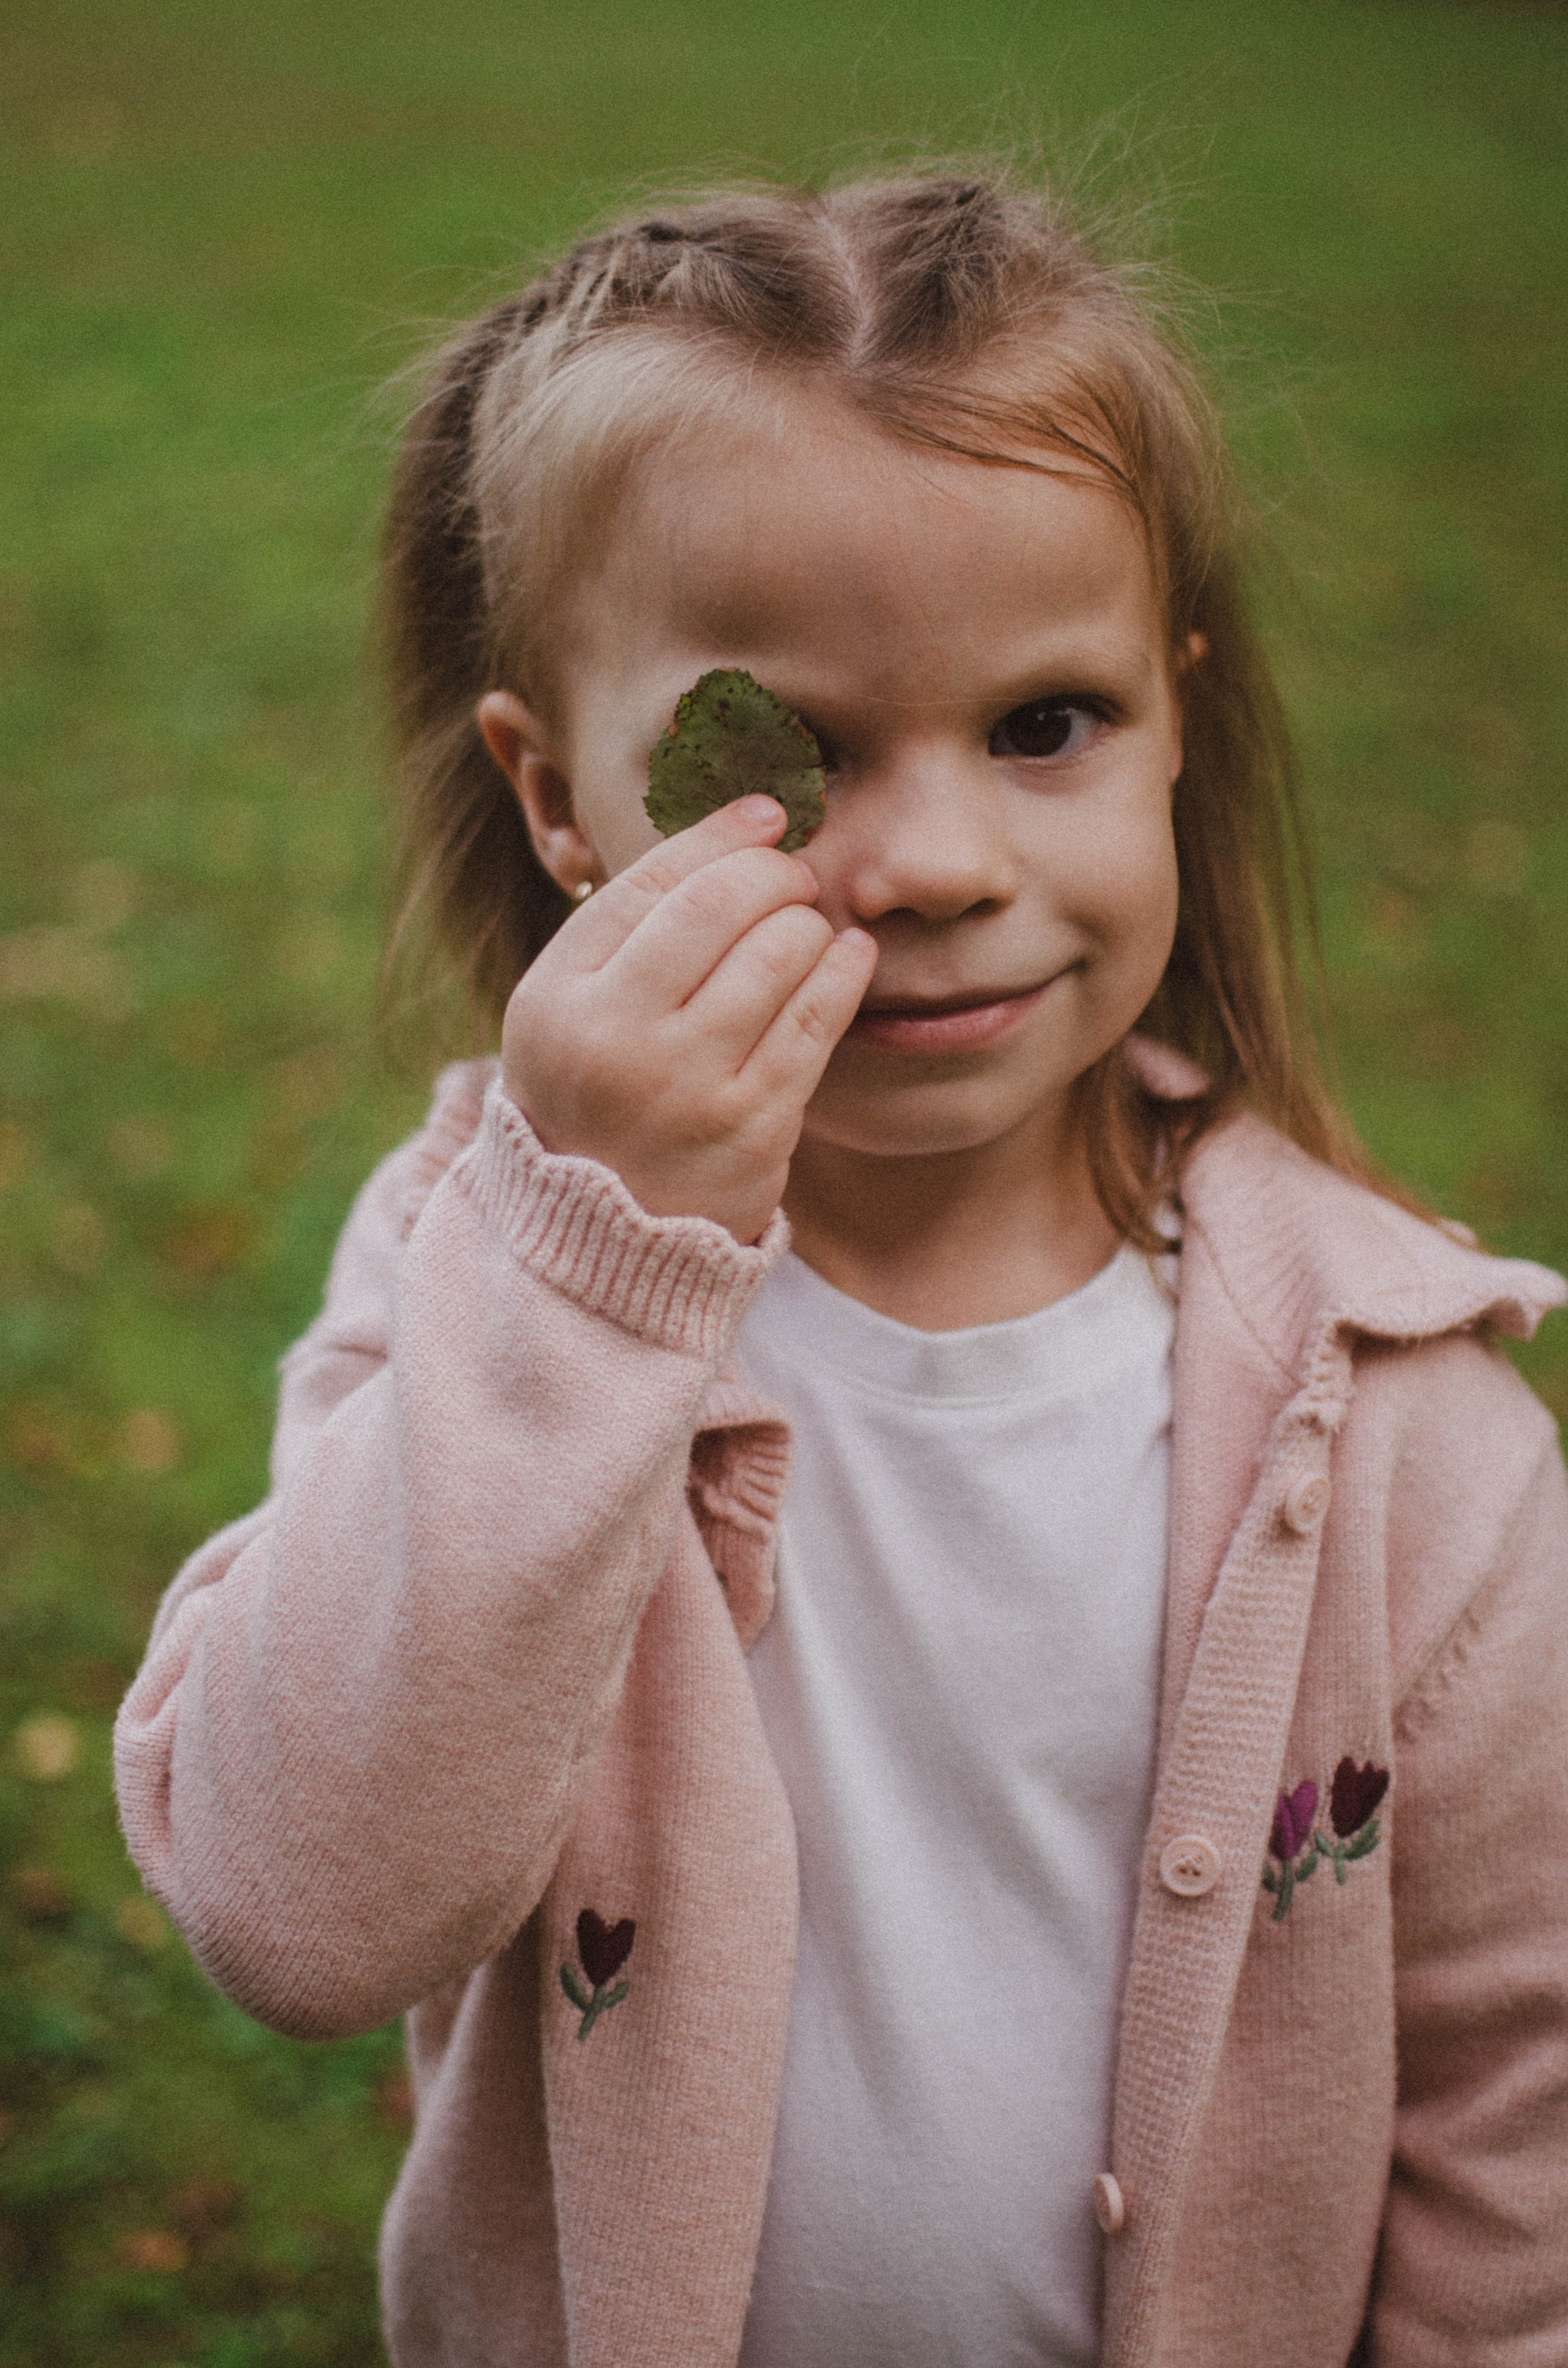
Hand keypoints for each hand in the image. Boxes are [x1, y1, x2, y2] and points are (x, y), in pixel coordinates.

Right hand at [502, 797, 876, 1243]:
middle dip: (772, 873)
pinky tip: (850, 953)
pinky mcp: (754, 1129)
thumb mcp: (569, 1008)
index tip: (765, 814)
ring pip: (778, 954)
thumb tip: (741, 828)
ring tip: (807, 927)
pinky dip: (842, 970)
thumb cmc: (596, 1091)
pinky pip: (817, 1021)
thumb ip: (628, 927)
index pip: (651, 883)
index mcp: (560, 999)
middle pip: (719, 906)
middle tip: (790, 877)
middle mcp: (618, 1040)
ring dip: (808, 923)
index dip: (719, 835)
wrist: (605, 1233)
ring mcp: (689, 1089)